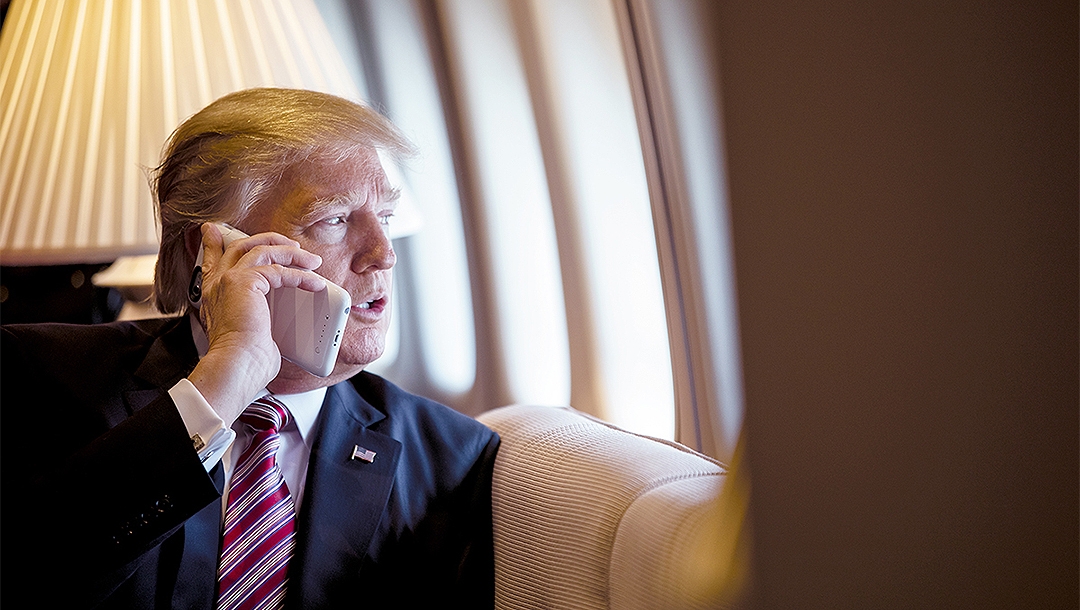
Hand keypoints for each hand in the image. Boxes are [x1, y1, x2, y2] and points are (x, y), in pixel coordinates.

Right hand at [186, 223, 325, 422]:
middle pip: (240, 245)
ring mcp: (228, 280)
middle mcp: (217, 284)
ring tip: (311, 261)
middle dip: (268, 239)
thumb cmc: (244, 360)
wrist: (236, 367)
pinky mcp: (244, 283)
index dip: (214, 242)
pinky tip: (315, 283)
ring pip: (261, 250)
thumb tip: (282, 323)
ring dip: (290, 254)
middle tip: (290, 244)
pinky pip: (277, 270)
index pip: (213, 259)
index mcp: (214, 294)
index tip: (216, 230)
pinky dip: (300, 275)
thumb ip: (259, 317)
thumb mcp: (251, 332)